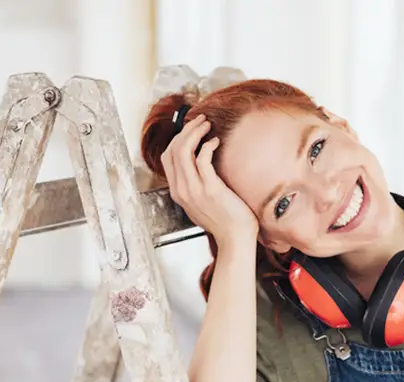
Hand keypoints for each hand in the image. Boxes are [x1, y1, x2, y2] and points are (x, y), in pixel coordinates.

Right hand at [159, 114, 257, 248]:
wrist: (235, 238)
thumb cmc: (225, 220)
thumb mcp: (202, 201)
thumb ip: (196, 184)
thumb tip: (200, 162)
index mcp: (178, 192)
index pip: (168, 157)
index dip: (178, 138)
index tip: (191, 129)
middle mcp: (182, 189)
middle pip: (173, 150)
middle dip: (186, 130)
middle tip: (200, 121)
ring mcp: (194, 190)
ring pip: (184, 150)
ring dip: (195, 132)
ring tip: (207, 125)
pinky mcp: (210, 189)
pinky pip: (202, 158)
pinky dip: (208, 145)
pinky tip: (216, 142)